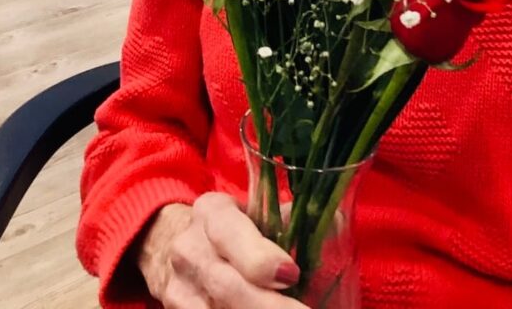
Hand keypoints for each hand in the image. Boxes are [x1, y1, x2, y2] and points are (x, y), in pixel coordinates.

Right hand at [138, 193, 307, 307]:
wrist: (184, 244)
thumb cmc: (236, 229)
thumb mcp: (255, 213)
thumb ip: (287, 219)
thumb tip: (332, 221)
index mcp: (212, 212)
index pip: (230, 233)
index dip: (259, 258)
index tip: (291, 274)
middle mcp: (189, 247)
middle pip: (226, 286)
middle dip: (269, 307)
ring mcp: (179, 286)